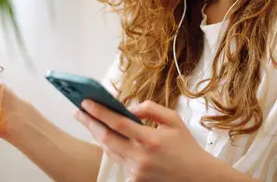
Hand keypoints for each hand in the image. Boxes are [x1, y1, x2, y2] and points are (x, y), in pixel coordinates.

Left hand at [74, 99, 219, 181]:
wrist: (198, 177)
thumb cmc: (186, 147)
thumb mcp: (173, 120)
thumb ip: (150, 109)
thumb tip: (129, 108)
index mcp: (150, 139)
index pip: (117, 122)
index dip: (99, 111)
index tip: (86, 102)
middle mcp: (140, 157)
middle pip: (106, 138)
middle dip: (89, 123)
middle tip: (78, 111)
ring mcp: (136, 172)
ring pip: (109, 151)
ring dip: (97, 135)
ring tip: (89, 122)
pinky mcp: (135, 181)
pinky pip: (118, 162)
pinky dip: (111, 149)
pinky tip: (105, 138)